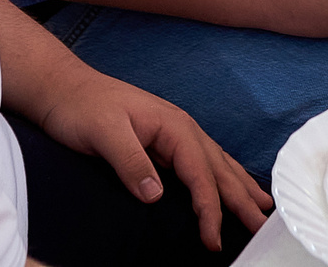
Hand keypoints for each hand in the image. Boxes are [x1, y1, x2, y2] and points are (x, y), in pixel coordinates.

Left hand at [30, 67, 272, 250]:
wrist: (64, 87)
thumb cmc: (82, 106)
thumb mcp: (104, 133)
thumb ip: (131, 162)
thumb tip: (155, 195)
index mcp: (173, 125)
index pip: (200, 174)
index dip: (210, 208)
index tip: (213, 238)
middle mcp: (180, 127)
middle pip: (219, 168)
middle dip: (242, 198)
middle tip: (263, 227)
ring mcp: (174, 132)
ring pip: (216, 163)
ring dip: (239, 186)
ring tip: (262, 206)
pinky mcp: (164, 140)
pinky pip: (201, 162)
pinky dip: (220, 176)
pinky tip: (228, 184)